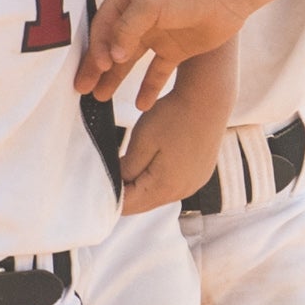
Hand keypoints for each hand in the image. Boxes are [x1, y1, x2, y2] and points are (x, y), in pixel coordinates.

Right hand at [80, 0, 242, 111]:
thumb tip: (113, 57)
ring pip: (129, 62)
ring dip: (115, 79)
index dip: (98, 47)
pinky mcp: (175, 50)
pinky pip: (157, 73)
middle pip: (111, 46)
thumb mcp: (150, 3)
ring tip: (101, 98)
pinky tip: (141, 106)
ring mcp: (156, 34)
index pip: (104, 27)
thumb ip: (127, 28)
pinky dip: (148, 88)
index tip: (101, 66)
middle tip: (81, 90)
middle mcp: (138, 17)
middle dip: (96, 68)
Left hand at [113, 70, 231, 216]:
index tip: (96, 184)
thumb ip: (126, 169)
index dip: (108, 197)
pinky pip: (172, 186)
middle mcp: (182, 192)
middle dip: (124, 193)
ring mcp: (193, 185)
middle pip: (142, 204)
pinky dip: (157, 179)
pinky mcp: (199, 175)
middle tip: (108, 172)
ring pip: (156, 195)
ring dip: (140, 185)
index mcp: (165, 186)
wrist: (208, 98)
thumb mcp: (141, 140)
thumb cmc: (173, 115)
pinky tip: (152, 160)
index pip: (128, 206)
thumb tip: (116, 185)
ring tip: (129, 163)